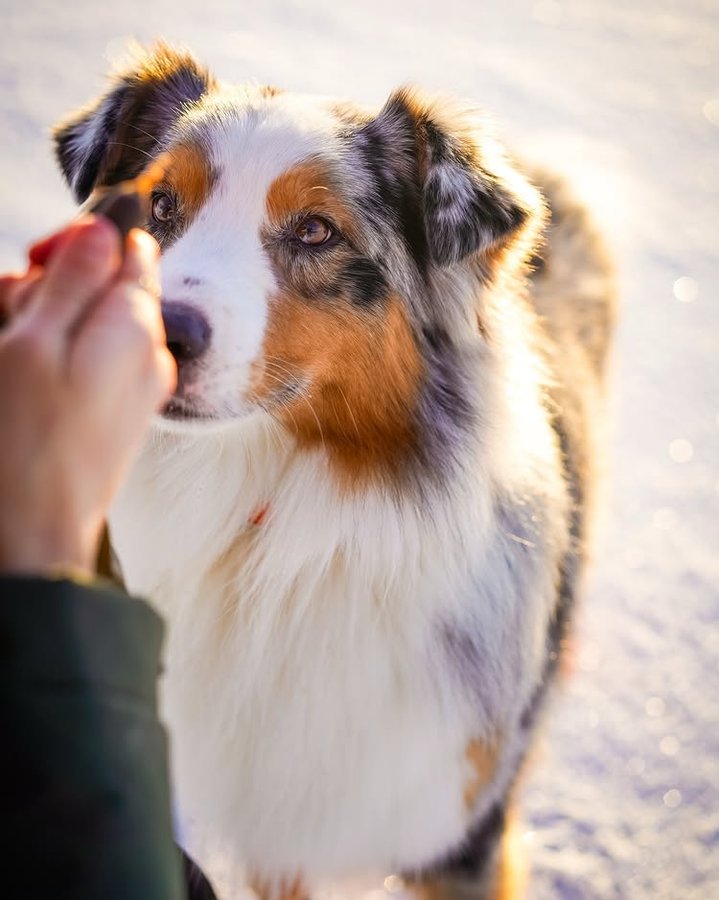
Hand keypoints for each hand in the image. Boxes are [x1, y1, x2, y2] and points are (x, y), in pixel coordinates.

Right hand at [0, 217, 175, 576]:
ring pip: (89, 325)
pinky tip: (25, 384)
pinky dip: (55, 360)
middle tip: (12, 320)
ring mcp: (137, 384)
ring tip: (12, 360)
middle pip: (104, 286)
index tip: (38, 265)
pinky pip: (90, 363)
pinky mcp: (119, 412)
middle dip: (50, 291)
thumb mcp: (34, 340)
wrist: (35, 529)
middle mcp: (149, 351)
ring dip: (43, 327)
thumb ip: (74, 278)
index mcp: (135, 324)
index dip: (78, 245)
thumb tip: (107, 226)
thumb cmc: (24, 439)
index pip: (130, 248)